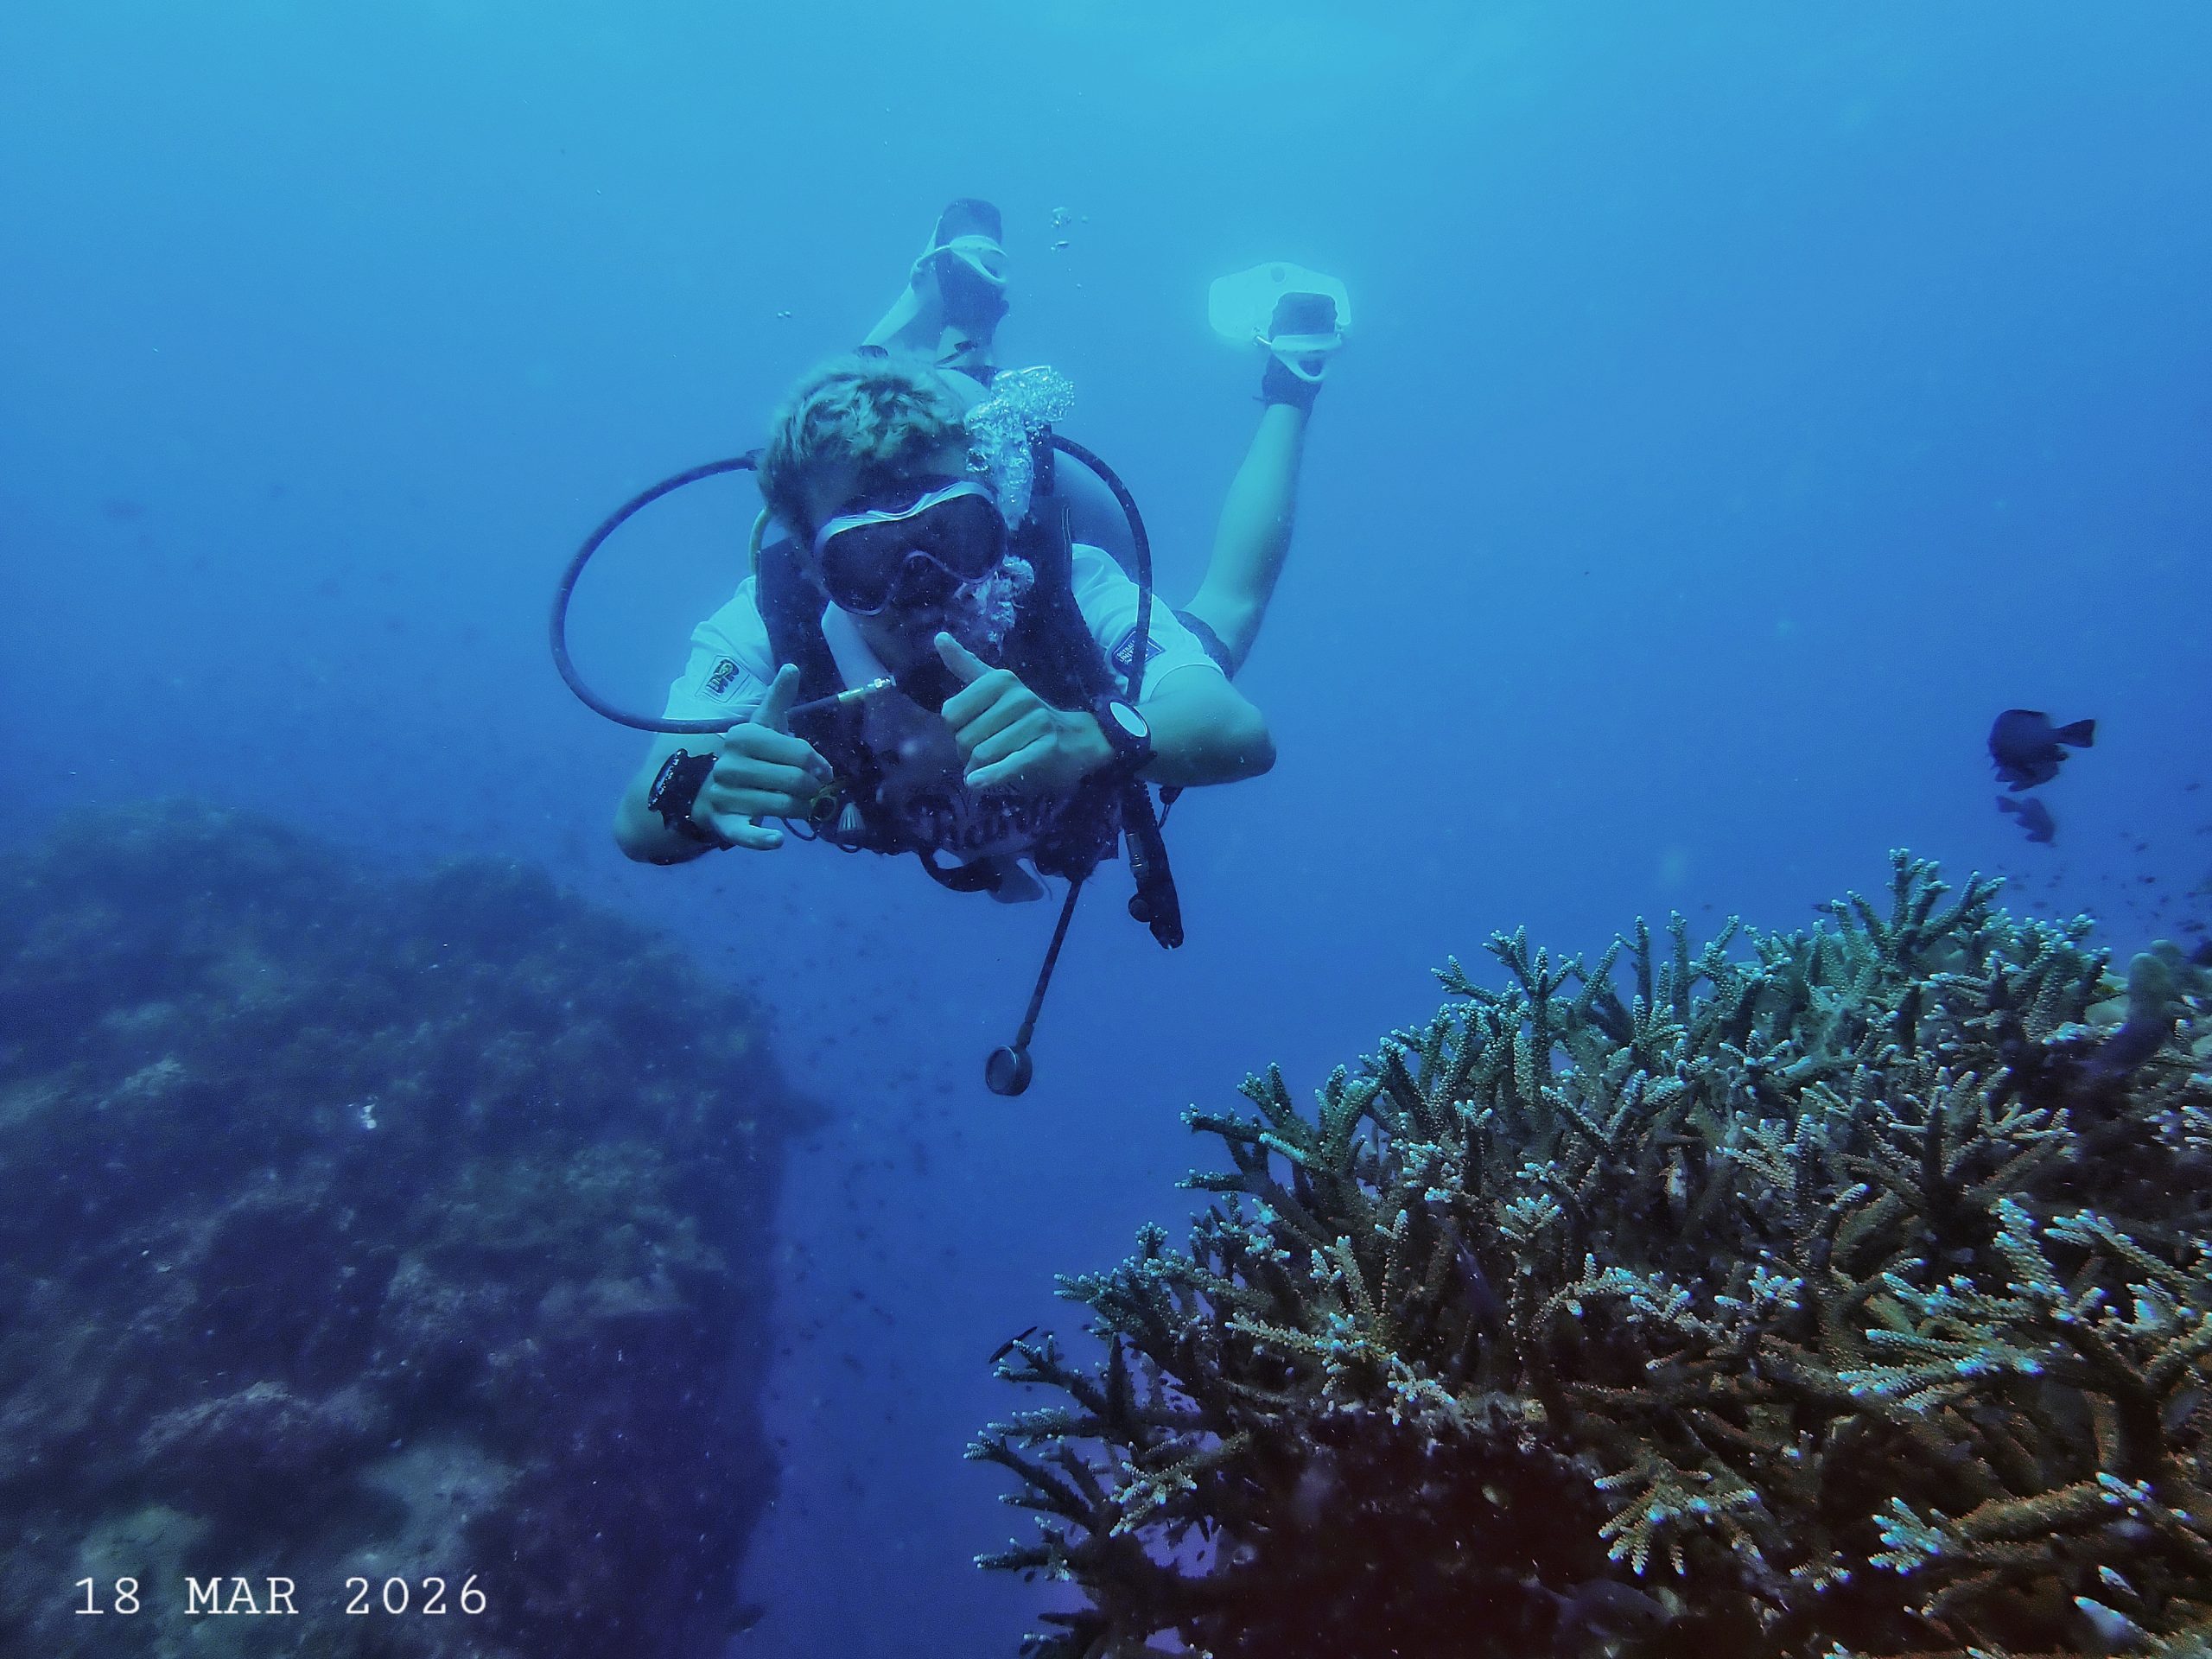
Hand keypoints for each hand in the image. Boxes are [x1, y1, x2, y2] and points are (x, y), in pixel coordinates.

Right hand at [696, 665, 834, 850]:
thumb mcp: (762, 725)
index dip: (818, 763)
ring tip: (801, 804)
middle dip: (812, 788)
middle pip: (795, 781)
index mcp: (741, 736)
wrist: (708, 791)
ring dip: (802, 808)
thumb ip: (778, 699)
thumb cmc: (749, 756)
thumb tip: (792, 667)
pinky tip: (776, 840)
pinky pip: (745, 834)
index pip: (797, 751)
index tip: (823, 770)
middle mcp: (730, 765)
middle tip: (814, 790)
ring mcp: (724, 795)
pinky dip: (762, 839)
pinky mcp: (724, 824)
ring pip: (783, 806)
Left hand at [936, 633, 1113, 794]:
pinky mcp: (1045, 749)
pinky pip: (1007, 765)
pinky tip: (977, 783)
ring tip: (992, 768)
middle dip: (967, 753)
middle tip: (985, 754)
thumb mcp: (998, 687)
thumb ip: (966, 666)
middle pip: (965, 737)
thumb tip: (939, 637)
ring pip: (982, 754)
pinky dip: (989, 777)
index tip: (974, 731)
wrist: (1078, 739)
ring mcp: (1035, 723)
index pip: (951, 713)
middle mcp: (1018, 697)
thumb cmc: (1028, 717)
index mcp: (1000, 680)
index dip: (956, 729)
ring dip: (979, 769)